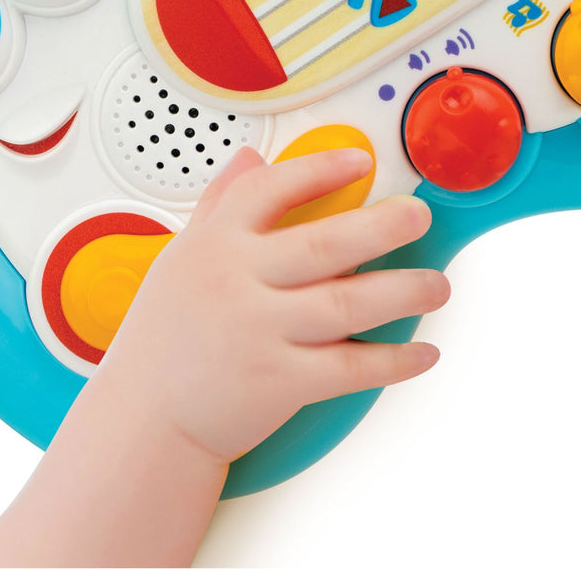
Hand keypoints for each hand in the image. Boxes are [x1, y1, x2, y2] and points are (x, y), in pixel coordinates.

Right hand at [98, 147, 447, 465]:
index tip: (361, 162)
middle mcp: (238, 283)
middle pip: (323, 245)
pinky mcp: (278, 383)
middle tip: (420, 216)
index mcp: (215, 245)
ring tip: (437, 285)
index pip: (271, 190)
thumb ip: (220, 207)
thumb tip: (250, 159)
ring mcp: (258, 333)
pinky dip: (392, 361)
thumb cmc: (165, 339)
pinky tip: (422, 352)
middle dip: (382, 227)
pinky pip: (348, 367)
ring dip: (403, 292)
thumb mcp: (182, 259)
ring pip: (346, 303)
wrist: (143, 421)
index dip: (320, 171)